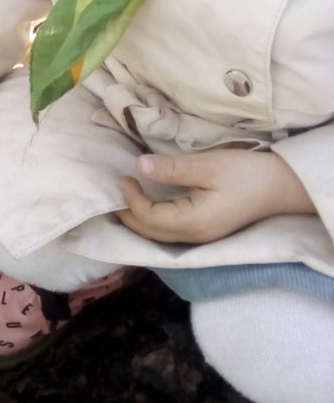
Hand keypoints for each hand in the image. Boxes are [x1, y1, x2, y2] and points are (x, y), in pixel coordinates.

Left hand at [118, 149, 314, 245]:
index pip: (148, 217)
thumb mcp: (207, 166)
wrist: (283, 186)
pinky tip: (150, 205)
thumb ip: (172, 169)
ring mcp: (203, 236)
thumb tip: (139, 166)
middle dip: (128, 214)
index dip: (130, 199)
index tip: (123, 176)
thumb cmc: (247, 173)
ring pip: (160, 235)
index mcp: (193, 223)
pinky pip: (172, 231)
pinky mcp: (208, 230)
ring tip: (126, 198)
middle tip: (117, 189)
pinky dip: (154, 220)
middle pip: (150, 232)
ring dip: (140, 219)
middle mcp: (195, 236)